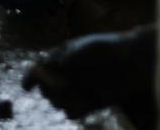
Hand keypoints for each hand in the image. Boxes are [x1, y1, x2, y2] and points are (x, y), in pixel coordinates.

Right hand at [23, 27, 154, 118]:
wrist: (132, 61)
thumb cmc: (107, 48)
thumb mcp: (82, 47)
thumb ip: (62, 57)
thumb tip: (42, 66)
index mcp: (61, 58)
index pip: (38, 70)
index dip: (30, 78)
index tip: (27, 86)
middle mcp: (66, 75)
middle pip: (45, 89)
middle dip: (49, 90)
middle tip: (62, 85)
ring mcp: (77, 90)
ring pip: (57, 103)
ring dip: (62, 100)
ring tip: (75, 92)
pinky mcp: (88, 103)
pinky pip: (72, 112)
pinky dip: (74, 109)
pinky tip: (85, 102)